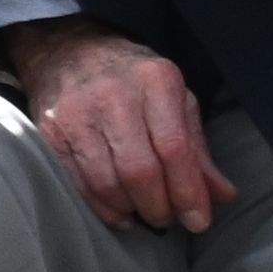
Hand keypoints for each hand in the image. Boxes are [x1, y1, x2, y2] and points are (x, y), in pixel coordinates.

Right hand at [6, 17, 229, 232]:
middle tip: (167, 218)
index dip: (188, 191)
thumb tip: (223, 196)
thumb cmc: (131, 80)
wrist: (66, 50)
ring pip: (107, 182)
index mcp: (155, 81)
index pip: (175, 148)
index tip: (199, 221)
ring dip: (130, 210)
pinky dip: (102, 208)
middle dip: (159, 206)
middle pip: (140, 170)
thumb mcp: (174, 100)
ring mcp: (76, 113)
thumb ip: (197, 149)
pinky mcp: (49, 132)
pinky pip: (77, 184)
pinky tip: (118, 212)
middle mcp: (114, 95)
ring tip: (143, 212)